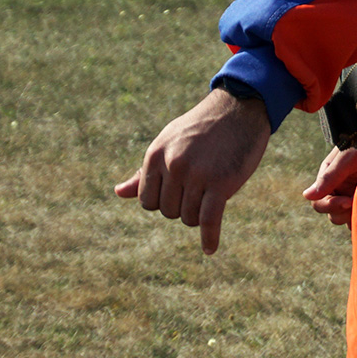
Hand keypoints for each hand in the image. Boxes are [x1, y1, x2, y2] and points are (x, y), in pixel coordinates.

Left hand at [114, 88, 271, 253]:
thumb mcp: (168, 143)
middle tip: (201, 186)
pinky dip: (209, 238)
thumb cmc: (201, 129)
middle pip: (169, 212)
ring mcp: (197, 174)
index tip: (181, 191)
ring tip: (213, 191)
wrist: (238, 108)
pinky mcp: (221, 182)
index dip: (164, 202)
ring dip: (200, 214)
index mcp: (155, 154)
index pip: (147, 202)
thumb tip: (118, 193)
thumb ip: (145, 172)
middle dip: (184, 206)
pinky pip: (208, 220)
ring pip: (188, 218)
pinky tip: (209, 249)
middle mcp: (173, 164)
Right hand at [301, 145, 356, 224]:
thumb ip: (329, 176)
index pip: (319, 202)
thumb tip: (306, 195)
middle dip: (341, 212)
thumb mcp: (346, 157)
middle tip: (356, 202)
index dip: (330, 205)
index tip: (347, 201)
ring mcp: (351, 198)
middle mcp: (338, 191)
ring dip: (352, 216)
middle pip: (330, 214)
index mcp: (328, 180)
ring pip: (344, 219)